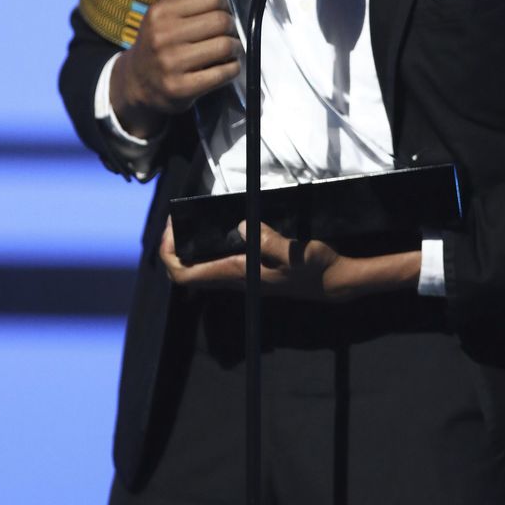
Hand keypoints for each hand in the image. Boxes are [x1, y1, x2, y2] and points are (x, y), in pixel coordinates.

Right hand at [111, 0, 240, 137]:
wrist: (135, 83)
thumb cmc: (158, 40)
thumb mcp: (168, 9)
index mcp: (161, 12)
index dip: (224, 4)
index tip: (221, 12)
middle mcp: (163, 36)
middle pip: (222, 22)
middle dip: (231, 27)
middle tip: (227, 33)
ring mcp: (171, 64)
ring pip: (226, 47)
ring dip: (235, 49)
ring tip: (229, 50)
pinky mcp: (181, 89)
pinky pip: (223, 73)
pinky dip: (232, 69)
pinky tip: (226, 67)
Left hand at [159, 218, 421, 302]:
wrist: (335, 282)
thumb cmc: (314, 268)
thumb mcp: (294, 252)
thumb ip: (267, 241)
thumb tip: (242, 226)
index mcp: (237, 274)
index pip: (186, 275)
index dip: (169, 254)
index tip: (169, 228)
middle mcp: (234, 279)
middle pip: (187, 274)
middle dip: (172, 250)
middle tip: (175, 222)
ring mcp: (241, 278)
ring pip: (200, 270)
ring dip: (188, 250)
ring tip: (189, 224)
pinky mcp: (250, 273)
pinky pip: (216, 265)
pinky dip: (206, 250)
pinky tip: (217, 231)